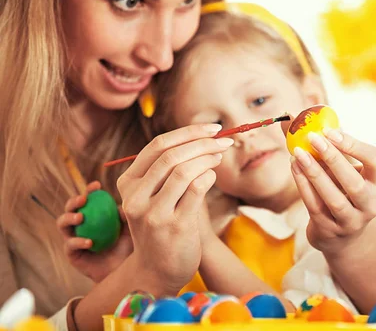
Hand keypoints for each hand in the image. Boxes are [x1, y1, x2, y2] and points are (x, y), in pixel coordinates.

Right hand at [56, 181, 132, 282]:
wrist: (124, 271)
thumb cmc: (129, 247)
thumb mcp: (131, 229)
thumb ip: (127, 216)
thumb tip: (122, 203)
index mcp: (94, 215)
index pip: (88, 199)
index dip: (89, 190)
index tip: (96, 185)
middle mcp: (81, 224)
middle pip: (69, 208)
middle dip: (73, 201)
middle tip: (83, 199)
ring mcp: (74, 238)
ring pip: (62, 224)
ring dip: (69, 218)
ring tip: (80, 217)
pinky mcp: (71, 254)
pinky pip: (70, 245)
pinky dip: (78, 241)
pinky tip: (89, 242)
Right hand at [116, 123, 231, 293]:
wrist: (158, 271)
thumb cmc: (162, 226)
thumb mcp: (153, 196)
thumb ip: (167, 170)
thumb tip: (202, 136)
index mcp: (128, 183)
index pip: (157, 146)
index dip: (188, 132)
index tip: (212, 128)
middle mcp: (135, 197)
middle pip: (171, 155)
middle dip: (203, 142)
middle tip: (224, 140)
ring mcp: (153, 213)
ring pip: (184, 170)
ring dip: (208, 157)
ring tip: (220, 156)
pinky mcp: (174, 226)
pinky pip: (196, 189)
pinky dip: (209, 176)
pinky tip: (213, 175)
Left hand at [285, 122, 375, 253]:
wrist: (339, 233)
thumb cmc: (339, 187)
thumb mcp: (338, 166)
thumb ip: (321, 142)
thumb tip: (289, 115)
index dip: (355, 146)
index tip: (332, 131)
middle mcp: (370, 203)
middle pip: (355, 183)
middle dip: (333, 158)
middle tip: (312, 138)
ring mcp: (352, 221)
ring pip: (334, 199)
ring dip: (314, 174)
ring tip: (297, 153)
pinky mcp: (331, 231)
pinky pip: (316, 207)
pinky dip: (303, 186)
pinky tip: (294, 167)